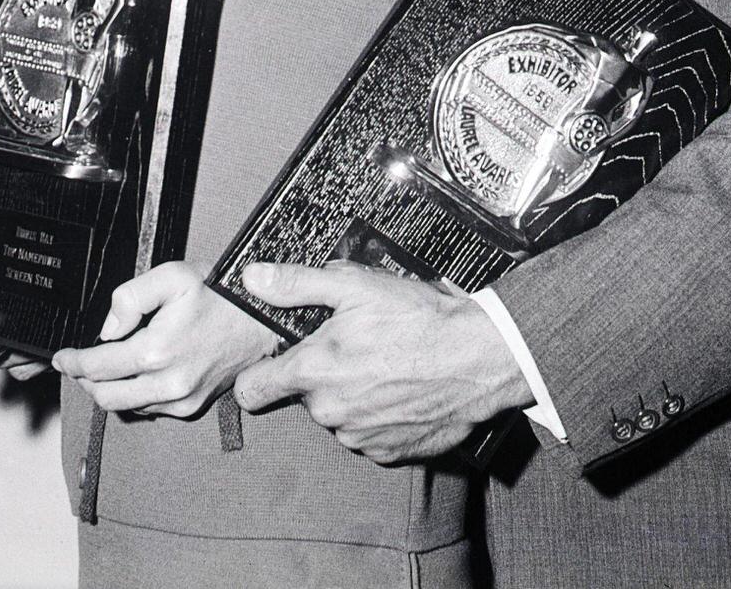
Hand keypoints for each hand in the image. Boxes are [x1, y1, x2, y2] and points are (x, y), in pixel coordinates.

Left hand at [52, 261, 275, 417]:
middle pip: (104, 395)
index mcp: (158, 350)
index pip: (97, 367)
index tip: (62, 357)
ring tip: (107, 367)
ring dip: (108, 389)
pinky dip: (135, 395)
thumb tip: (108, 328)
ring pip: (124, 406)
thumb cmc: (222, 293)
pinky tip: (139, 375)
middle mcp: (167, 383)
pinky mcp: (191, 408)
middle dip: (85, 379)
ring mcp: (180, 400)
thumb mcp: (174, 275)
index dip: (73, 362)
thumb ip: (132, 296)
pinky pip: (149, 409)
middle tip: (79, 363)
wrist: (263, 318)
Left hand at [232, 262, 531, 463]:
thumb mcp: (357, 286)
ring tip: (386, 364)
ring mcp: (359, 436)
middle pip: (305, 396)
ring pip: (338, 415)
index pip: (252, 390)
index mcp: (314, 371)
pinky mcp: (388, 452)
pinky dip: (379, 415)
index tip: (274, 362)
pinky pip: (369, 434)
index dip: (260, 373)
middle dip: (323, 373)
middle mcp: (329, 412)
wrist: (478, 358)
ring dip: (352, 394)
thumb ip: (298, 284)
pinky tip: (401, 388)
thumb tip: (253, 278)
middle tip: (357, 346)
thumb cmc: (419, 320)